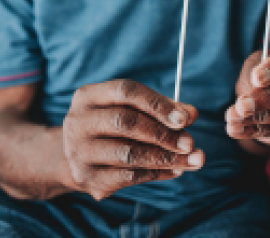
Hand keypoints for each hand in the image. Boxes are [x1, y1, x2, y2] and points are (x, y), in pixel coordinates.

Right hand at [63, 80, 200, 199]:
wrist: (77, 155)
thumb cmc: (113, 123)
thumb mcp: (132, 107)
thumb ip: (163, 108)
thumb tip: (191, 115)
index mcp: (89, 96)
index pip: (127, 91)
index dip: (158, 104)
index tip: (185, 118)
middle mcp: (78, 122)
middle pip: (126, 123)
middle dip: (163, 133)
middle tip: (190, 142)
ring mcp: (79, 152)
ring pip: (129, 154)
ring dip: (166, 158)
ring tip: (192, 159)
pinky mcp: (86, 178)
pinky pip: (128, 176)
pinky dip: (157, 173)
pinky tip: (176, 170)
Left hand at [225, 42, 269, 145]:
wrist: (266, 96)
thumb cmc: (260, 72)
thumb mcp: (256, 63)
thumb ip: (255, 68)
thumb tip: (254, 86)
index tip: (255, 78)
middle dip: (266, 97)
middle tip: (242, 105)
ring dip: (259, 118)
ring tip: (233, 119)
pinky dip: (258, 131)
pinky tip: (237, 130)